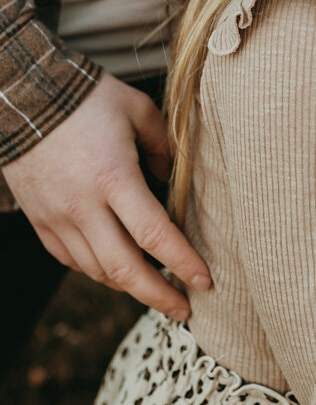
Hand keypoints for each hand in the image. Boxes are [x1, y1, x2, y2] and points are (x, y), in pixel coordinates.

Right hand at [1, 73, 210, 315]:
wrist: (22, 96)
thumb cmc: (86, 97)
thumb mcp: (138, 109)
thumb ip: (164, 146)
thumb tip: (172, 178)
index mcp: (113, 177)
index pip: (154, 234)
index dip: (183, 263)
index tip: (204, 282)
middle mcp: (83, 206)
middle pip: (124, 270)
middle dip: (158, 296)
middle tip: (185, 309)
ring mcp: (57, 218)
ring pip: (97, 271)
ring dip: (129, 286)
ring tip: (156, 290)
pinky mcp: (40, 221)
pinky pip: (72, 260)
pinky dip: (98, 271)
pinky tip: (117, 267)